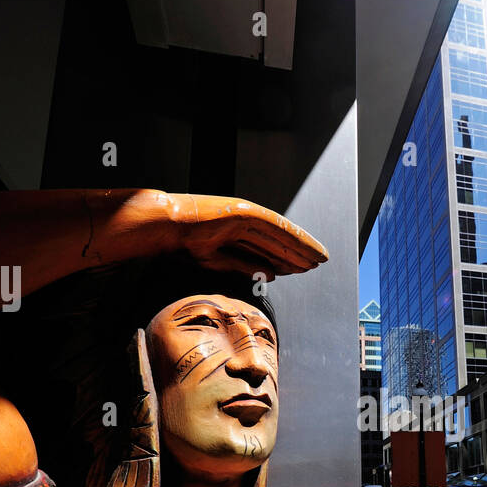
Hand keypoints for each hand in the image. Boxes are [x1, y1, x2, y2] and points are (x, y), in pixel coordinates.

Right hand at [161, 194, 327, 277]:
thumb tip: (272, 274)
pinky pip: (272, 227)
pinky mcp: (243, 212)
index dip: (289, 255)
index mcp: (238, 228)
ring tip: (317, 260)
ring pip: (280, 233)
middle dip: (300, 252)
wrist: (167, 228)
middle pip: (279, 238)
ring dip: (300, 247)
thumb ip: (246, 266)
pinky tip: (303, 250)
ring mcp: (245, 213)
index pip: (270, 243)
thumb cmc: (186, 245)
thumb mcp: (220, 261)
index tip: (304, 267)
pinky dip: (289, 238)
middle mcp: (245, 219)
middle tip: (318, 263)